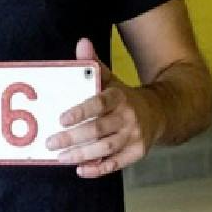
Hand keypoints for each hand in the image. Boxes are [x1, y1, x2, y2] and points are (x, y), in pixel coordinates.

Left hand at [45, 37, 162, 177]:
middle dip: (73, 138)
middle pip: (99, 130)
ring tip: (60, 157)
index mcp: (119, 97)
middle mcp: (128, 117)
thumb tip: (82, 42)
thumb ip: (93, 64)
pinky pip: (116, 164)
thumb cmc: (124, 97)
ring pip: (106, 149)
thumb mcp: (111, 80)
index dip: (81, 112)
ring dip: (82, 155)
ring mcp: (134, 136)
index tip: (62, 119)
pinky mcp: (137, 153)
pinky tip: (81, 170)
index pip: (99, 104)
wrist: (160, 113)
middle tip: (51, 142)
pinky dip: (99, 169)